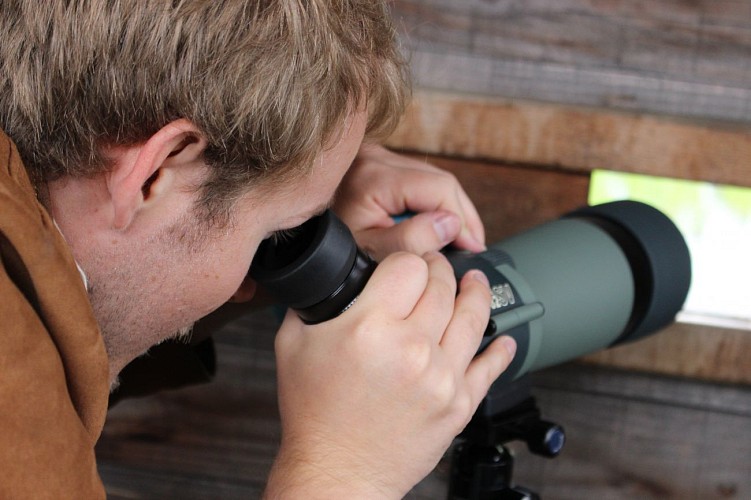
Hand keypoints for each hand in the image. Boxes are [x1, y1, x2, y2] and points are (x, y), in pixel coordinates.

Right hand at [264, 252, 516, 497]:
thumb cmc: (314, 415)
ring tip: (475, 283)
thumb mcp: (294, 345)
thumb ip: (313, 303)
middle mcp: (412, 348)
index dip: (407, 257)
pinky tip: (503, 338)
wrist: (337, 473)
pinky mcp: (459, 405)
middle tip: (436, 268)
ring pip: (474, 317)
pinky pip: (490, 368)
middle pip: (442, 286)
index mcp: (370, 327)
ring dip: (476, 293)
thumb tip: (335, 278)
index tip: (406, 262)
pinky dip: (500, 349)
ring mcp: (442, 377)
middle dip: (439, 269)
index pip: (408, 265)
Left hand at [333, 143, 485, 260]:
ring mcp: (376, 156)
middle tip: (473, 245)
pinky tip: (439, 221)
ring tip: (461, 237)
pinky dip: (432, 200)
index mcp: (373, 177)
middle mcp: (375, 157)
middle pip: (440, 179)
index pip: (439, 188)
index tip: (473, 246)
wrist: (295, 235)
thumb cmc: (326, 246)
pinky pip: (417, 178)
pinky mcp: (375, 162)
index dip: (463, 219)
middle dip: (461, 214)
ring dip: (449, 207)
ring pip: (432, 177)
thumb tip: (451, 225)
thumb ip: (410, 241)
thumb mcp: (369, 252)